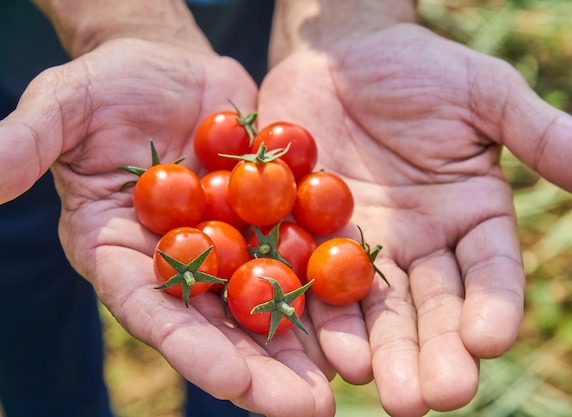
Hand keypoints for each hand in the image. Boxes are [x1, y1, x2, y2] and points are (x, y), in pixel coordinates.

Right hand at [0, 35, 335, 416]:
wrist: (171, 67)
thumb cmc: (110, 84)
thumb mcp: (65, 103)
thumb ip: (29, 140)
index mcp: (122, 253)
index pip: (152, 311)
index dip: (189, 348)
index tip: (232, 381)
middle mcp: (178, 262)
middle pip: (218, 324)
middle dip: (262, 368)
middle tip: (308, 409)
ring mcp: (228, 244)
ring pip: (268, 302)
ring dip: (306, 343)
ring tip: (348, 379)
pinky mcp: (271, 218)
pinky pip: (303, 255)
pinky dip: (330, 286)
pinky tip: (365, 316)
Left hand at [259, 19, 571, 416]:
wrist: (338, 57)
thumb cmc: (416, 67)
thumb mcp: (483, 94)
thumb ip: (542, 136)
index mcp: (470, 217)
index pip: (490, 272)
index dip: (492, 305)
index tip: (488, 339)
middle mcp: (422, 244)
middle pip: (434, 306)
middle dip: (436, 351)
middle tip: (438, 395)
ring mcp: (366, 247)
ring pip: (378, 310)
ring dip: (382, 353)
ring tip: (387, 393)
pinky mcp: (313, 240)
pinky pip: (317, 284)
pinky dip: (325, 318)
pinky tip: (330, 353)